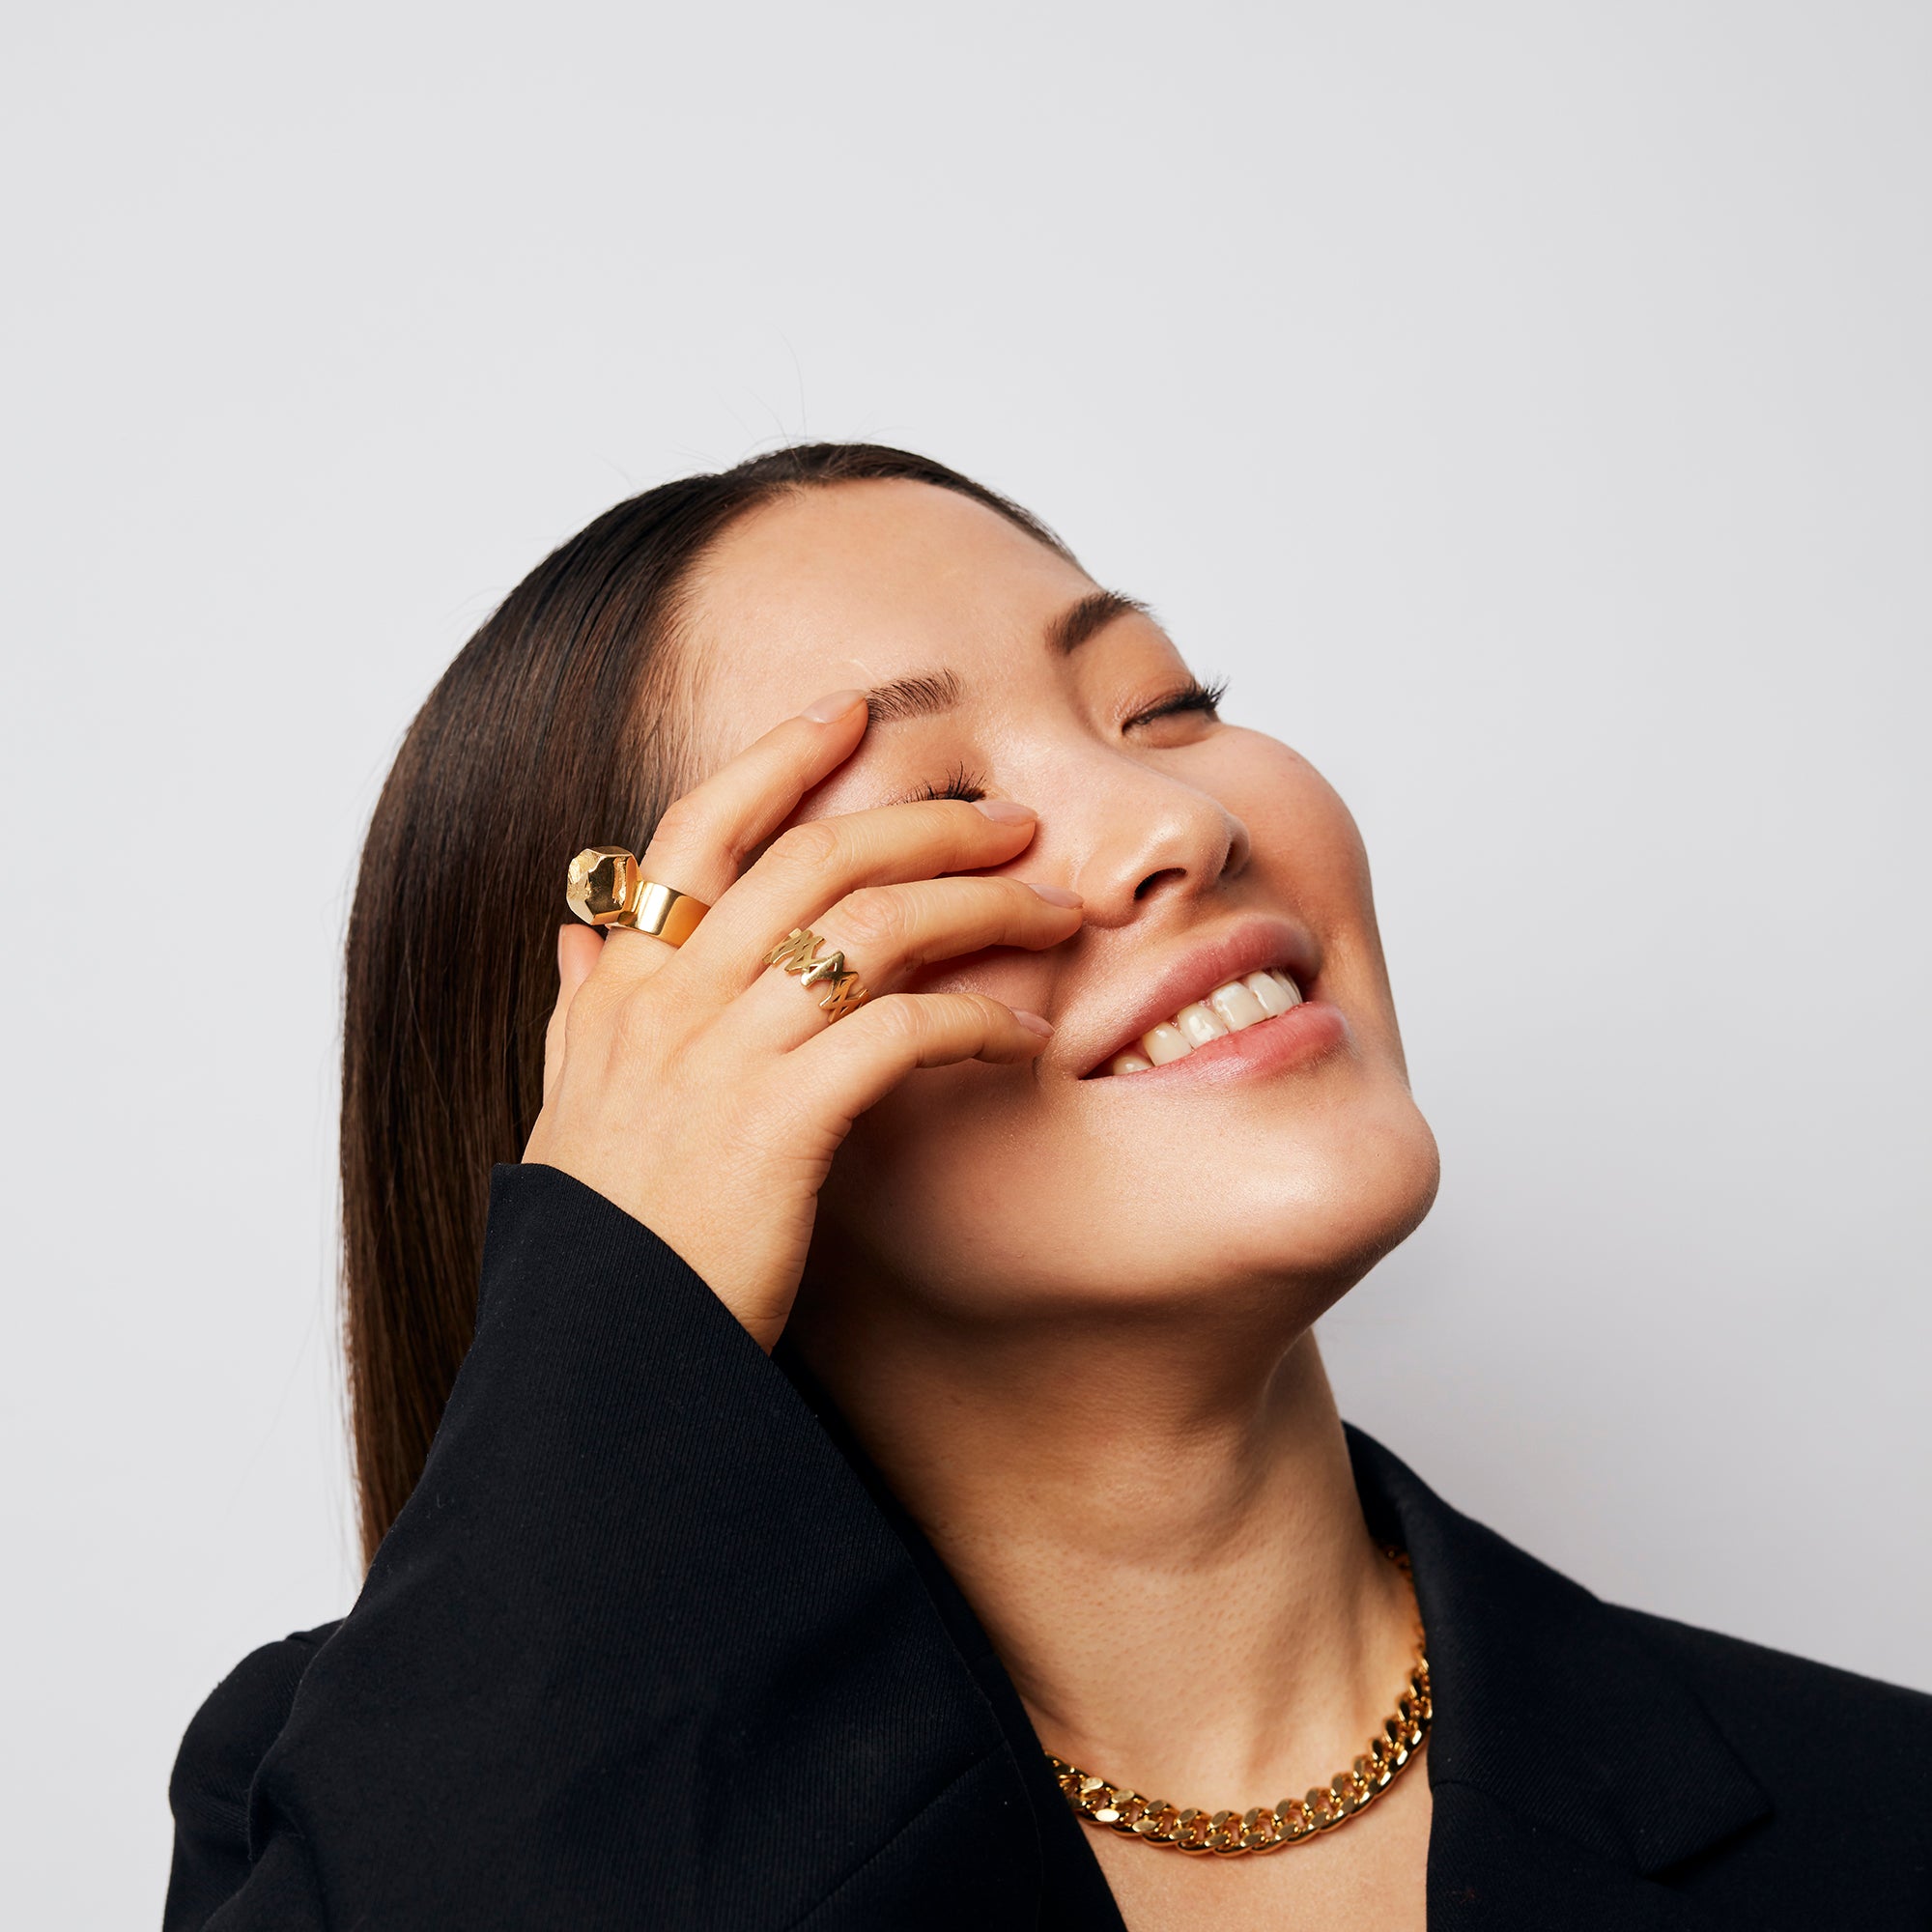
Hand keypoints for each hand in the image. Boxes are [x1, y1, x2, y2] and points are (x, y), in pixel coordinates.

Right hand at [522, 688, 1084, 1349]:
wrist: (604, 1359)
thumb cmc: (605, 1234)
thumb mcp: (568, 1101)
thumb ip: (580, 1006)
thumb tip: (579, 932)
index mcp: (623, 981)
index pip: (699, 825)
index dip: (778, 756)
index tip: (850, 713)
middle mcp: (669, 998)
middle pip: (816, 857)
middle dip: (928, 822)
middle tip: (1011, 821)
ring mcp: (722, 1056)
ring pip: (872, 926)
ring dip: (979, 905)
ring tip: (1052, 911)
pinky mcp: (781, 1124)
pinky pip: (901, 1031)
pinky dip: (977, 1019)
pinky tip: (1026, 1033)